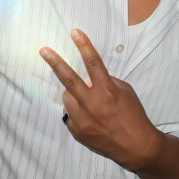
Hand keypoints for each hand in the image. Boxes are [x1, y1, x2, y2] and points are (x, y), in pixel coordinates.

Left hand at [40, 29, 163, 171]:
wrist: (135, 146)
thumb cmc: (133, 115)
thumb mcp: (126, 92)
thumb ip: (106, 82)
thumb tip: (88, 78)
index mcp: (108, 91)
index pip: (93, 63)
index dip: (84, 46)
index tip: (75, 33)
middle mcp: (93, 104)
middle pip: (69, 79)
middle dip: (55, 62)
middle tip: (44, 51)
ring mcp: (83, 120)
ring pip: (67, 98)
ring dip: (75, 95)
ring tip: (89, 102)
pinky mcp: (77, 132)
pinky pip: (69, 115)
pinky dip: (77, 112)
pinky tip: (90, 117)